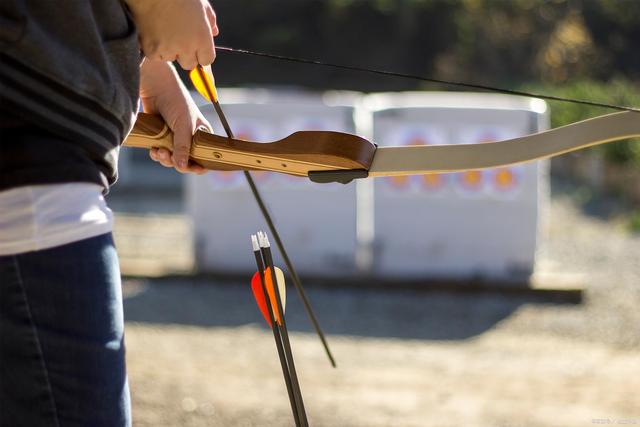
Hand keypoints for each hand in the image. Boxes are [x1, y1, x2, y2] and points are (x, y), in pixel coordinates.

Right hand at [126, 0, 218, 69]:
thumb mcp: (201, 4)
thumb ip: (210, 21)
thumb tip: (213, 32)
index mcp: (201, 38)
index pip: (207, 60)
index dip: (202, 54)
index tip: (197, 49)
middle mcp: (186, 48)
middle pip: (190, 64)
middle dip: (187, 55)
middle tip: (179, 39)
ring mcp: (168, 50)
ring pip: (172, 59)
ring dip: (170, 50)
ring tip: (165, 31)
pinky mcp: (151, 51)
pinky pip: (156, 56)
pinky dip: (155, 48)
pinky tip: (155, 33)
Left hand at [139, 59, 209, 173]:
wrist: (155, 87)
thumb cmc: (176, 102)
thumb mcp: (183, 126)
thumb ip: (183, 147)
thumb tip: (182, 167)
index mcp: (202, 135)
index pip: (205, 157)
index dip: (200, 165)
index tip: (194, 169)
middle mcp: (190, 139)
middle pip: (187, 161)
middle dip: (177, 162)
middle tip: (168, 156)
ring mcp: (175, 139)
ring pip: (173, 159)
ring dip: (165, 159)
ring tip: (159, 151)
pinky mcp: (162, 137)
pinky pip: (161, 154)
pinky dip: (157, 154)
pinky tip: (154, 149)